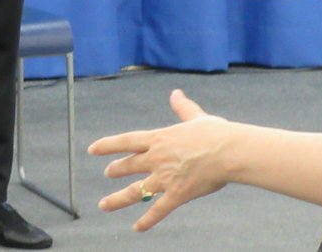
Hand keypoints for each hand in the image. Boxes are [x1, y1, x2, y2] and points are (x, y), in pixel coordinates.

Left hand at [89, 89, 227, 231]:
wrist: (229, 151)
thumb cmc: (215, 132)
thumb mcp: (195, 116)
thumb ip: (182, 108)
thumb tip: (176, 93)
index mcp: (159, 138)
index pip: (126, 141)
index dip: (108, 145)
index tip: (93, 149)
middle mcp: (157, 158)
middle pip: (129, 165)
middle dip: (116, 170)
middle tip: (108, 173)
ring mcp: (165, 177)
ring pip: (135, 191)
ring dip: (117, 199)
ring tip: (104, 205)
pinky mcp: (177, 194)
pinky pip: (158, 210)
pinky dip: (146, 220)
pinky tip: (136, 228)